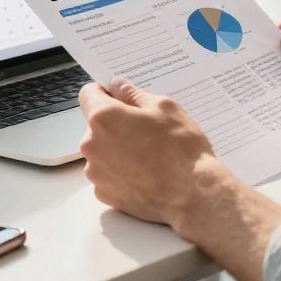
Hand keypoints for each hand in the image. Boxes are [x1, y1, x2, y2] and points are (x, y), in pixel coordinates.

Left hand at [78, 78, 216, 224]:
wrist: (192, 194)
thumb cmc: (180, 147)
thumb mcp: (164, 107)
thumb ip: (134, 94)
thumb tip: (118, 86)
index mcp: (104, 118)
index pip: (88, 94)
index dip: (104, 92)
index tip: (119, 97)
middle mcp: (92, 145)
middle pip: (95, 124)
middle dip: (114, 122)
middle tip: (144, 128)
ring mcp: (96, 173)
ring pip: (101, 150)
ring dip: (116, 147)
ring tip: (148, 153)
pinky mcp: (104, 194)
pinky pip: (107, 173)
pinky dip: (120, 170)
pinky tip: (145, 172)